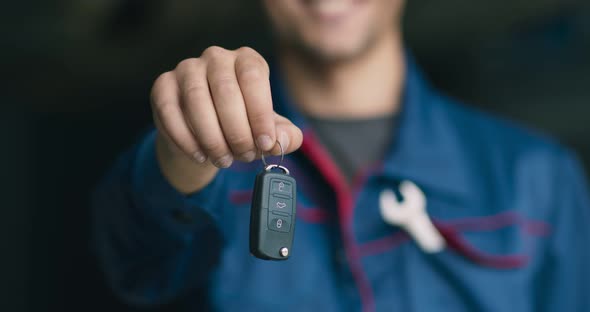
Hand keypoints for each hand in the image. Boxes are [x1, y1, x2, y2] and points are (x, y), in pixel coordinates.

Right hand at [150, 46, 302, 193]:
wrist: (204, 134)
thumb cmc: (242, 126)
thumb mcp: (268, 131)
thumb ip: (284, 136)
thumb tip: (282, 141)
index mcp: (247, 60)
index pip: (253, 78)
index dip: (260, 113)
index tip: (265, 143)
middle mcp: (216, 57)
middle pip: (226, 90)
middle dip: (237, 131)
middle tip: (245, 156)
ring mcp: (186, 69)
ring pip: (196, 100)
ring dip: (212, 138)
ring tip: (224, 159)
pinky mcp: (162, 86)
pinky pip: (170, 112)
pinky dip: (186, 139)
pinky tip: (200, 155)